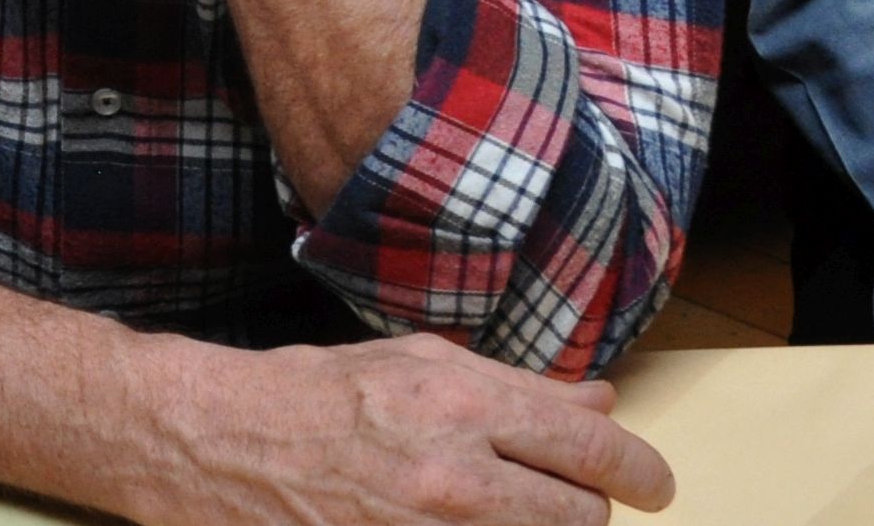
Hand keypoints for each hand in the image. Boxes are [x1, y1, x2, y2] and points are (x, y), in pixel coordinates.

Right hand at [146, 331, 675, 525]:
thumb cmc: (313, 393)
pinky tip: (467, 525)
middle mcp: (453, 476)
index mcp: (461, 405)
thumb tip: (599, 405)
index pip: (593, 454)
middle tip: (561, 498)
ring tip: (508, 512)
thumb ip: (516, 386)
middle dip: (582, 508)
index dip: (642, 474)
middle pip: (581, 518)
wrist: (219, 443)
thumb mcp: (416, 362)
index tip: (654, 484)